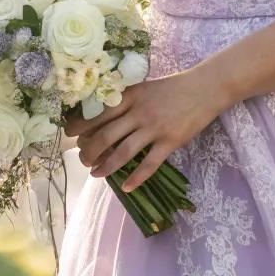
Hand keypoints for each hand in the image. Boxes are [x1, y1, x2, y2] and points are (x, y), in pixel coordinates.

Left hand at [62, 65, 231, 192]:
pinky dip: (136, 178)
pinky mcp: (170, 141)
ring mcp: (155, 128)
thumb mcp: (144, 88)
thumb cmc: (172, 88)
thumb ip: (125, 100)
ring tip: (95, 174)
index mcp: (130, 96)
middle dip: (89, 151)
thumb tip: (102, 117)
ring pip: (123, 152)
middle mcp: (139, 112)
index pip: (99, 114)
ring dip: (106, 166)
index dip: (81, 126)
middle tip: (82, 159)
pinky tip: (126, 187)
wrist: (204, 88)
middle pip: (106, 136)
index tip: (70, 135)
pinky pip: (149, 164)